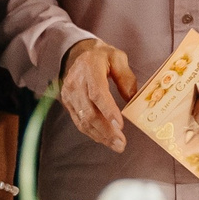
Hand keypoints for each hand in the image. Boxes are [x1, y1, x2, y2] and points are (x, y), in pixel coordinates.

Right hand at [61, 37, 136, 153]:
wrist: (79, 54)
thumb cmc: (102, 57)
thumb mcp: (118, 58)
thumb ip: (125, 77)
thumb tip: (131, 98)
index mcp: (90, 69)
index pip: (98, 93)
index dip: (108, 111)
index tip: (120, 126)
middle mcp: (76, 83)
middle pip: (89, 112)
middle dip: (106, 130)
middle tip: (121, 143)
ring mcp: (69, 94)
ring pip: (83, 120)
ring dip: (100, 135)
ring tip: (116, 145)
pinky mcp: (67, 103)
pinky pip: (79, 121)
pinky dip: (92, 133)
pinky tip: (104, 139)